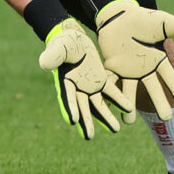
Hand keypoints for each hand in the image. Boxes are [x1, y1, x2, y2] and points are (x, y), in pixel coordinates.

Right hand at [39, 19, 132, 139]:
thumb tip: (44, 65)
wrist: (75, 37)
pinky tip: (129, 108)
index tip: (72, 120)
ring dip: (106, 116)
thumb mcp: (59, 48)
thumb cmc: (64, 42)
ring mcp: (90, 86)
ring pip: (99, 104)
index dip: (69, 108)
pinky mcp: (101, 80)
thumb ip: (53, 56)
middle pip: (82, 108)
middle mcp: (78, 88)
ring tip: (116, 129)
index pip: (67, 97)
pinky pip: (111, 92)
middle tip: (89, 137)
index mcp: (65, 82)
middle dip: (86, 122)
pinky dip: (119, 99)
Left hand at [94, 0, 173, 121]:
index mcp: (157, 61)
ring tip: (128, 121)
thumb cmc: (143, 20)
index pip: (170, 76)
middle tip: (166, 118)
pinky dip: (109, 94)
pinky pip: (110, 82)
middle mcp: (144, 70)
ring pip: (130, 91)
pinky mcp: (112, 68)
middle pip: (153, 89)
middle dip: (159, 103)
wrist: (119, 17)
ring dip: (128, 106)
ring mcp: (127, 71)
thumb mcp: (163, 23)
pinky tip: (108, 106)